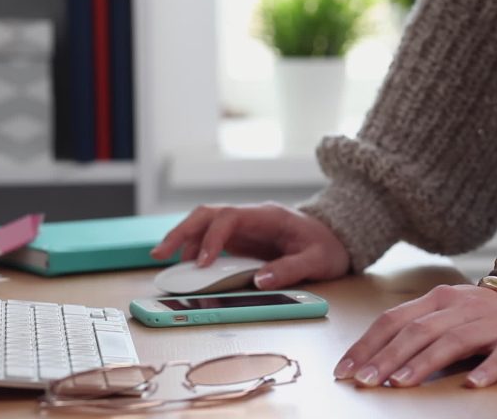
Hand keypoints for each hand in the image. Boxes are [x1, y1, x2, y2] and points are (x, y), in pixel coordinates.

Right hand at [150, 202, 349, 289]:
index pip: (230, 218)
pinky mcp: (243, 240)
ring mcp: (245, 228)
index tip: (203, 263)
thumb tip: (260, 281)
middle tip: (159, 253)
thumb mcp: (317, 260)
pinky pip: (212, 240)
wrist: (337, 238)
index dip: (212, 238)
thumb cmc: (328, 246)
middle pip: (208, 214)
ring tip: (164, 260)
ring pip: (205, 224)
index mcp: (268, 216)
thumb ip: (290, 268)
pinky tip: (186, 265)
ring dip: (183, 239)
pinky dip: (195, 249)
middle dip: (181, 231)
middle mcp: (251, 217)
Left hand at [334, 284, 496, 387]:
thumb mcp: (448, 314)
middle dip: (387, 357)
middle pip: (418, 331)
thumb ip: (417, 330)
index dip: (367, 345)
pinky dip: (488, 369)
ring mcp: (491, 321)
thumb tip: (374, 359)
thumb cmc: (485, 315)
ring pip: (453, 341)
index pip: (393, 320)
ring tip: (402, 383)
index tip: (345, 370)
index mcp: (437, 299)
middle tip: (366, 381)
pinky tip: (473, 385)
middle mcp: (461, 306)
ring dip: (425, 363)